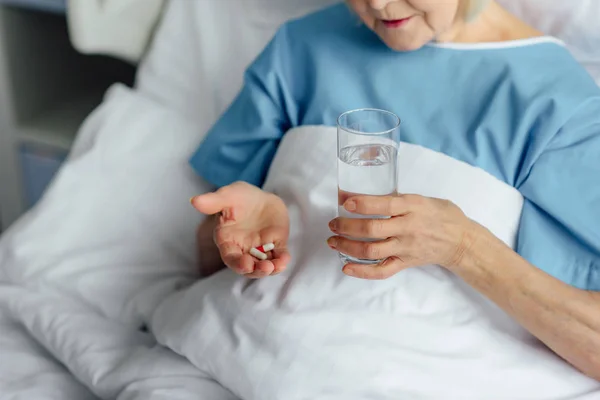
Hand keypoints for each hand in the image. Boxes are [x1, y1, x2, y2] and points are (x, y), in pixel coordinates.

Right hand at [191, 182, 290, 278]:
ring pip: (263, 265)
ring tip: (275, 267)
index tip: (245, 265)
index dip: (237, 263)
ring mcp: (260, 249)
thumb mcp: (228, 196)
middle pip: (247, 266)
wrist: (261, 197)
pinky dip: (282, 260)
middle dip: (255, 270)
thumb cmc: (240, 197)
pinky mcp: (276, 245)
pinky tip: (285, 260)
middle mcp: (243, 249)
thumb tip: (194, 200)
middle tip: (265, 268)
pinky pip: (278, 256)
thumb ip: (213, 201)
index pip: (230, 257)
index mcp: (228, 240)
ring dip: (270, 269)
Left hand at [327, 194, 476, 279]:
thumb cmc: (441, 215)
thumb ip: (396, 198)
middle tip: (333, 223)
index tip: (345, 202)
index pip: (384, 204)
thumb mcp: (421, 198)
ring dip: (347, 246)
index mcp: (413, 207)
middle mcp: (408, 228)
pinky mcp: (404, 263)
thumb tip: (362, 196)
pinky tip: (346, 267)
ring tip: (333, 241)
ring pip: (371, 250)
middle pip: (372, 229)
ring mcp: (405, 248)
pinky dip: (361, 272)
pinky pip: (381, 271)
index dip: (362, 203)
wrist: (461, 241)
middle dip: (346, 226)